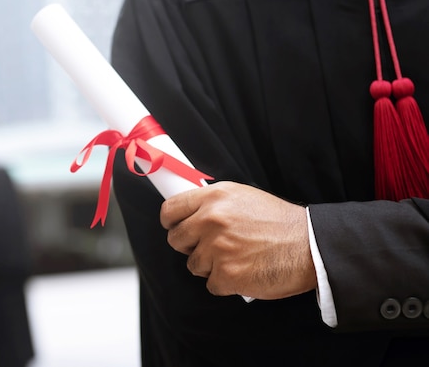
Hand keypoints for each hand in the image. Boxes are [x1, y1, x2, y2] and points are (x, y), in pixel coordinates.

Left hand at [160, 181, 316, 299]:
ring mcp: (217, 248)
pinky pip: (211, 284)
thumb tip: (189, 213)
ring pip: (193, 264)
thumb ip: (213, 203)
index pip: (170, 210)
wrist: (311, 246)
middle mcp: (211, 220)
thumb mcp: (243, 197)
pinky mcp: (226, 275)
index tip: (175, 226)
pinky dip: (226, 282)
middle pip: (176, 239)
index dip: (171, 221)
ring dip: (210, 265)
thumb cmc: (280, 222)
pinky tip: (244, 271)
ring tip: (236, 257)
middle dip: (190, 245)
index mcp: (214, 197)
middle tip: (210, 246)